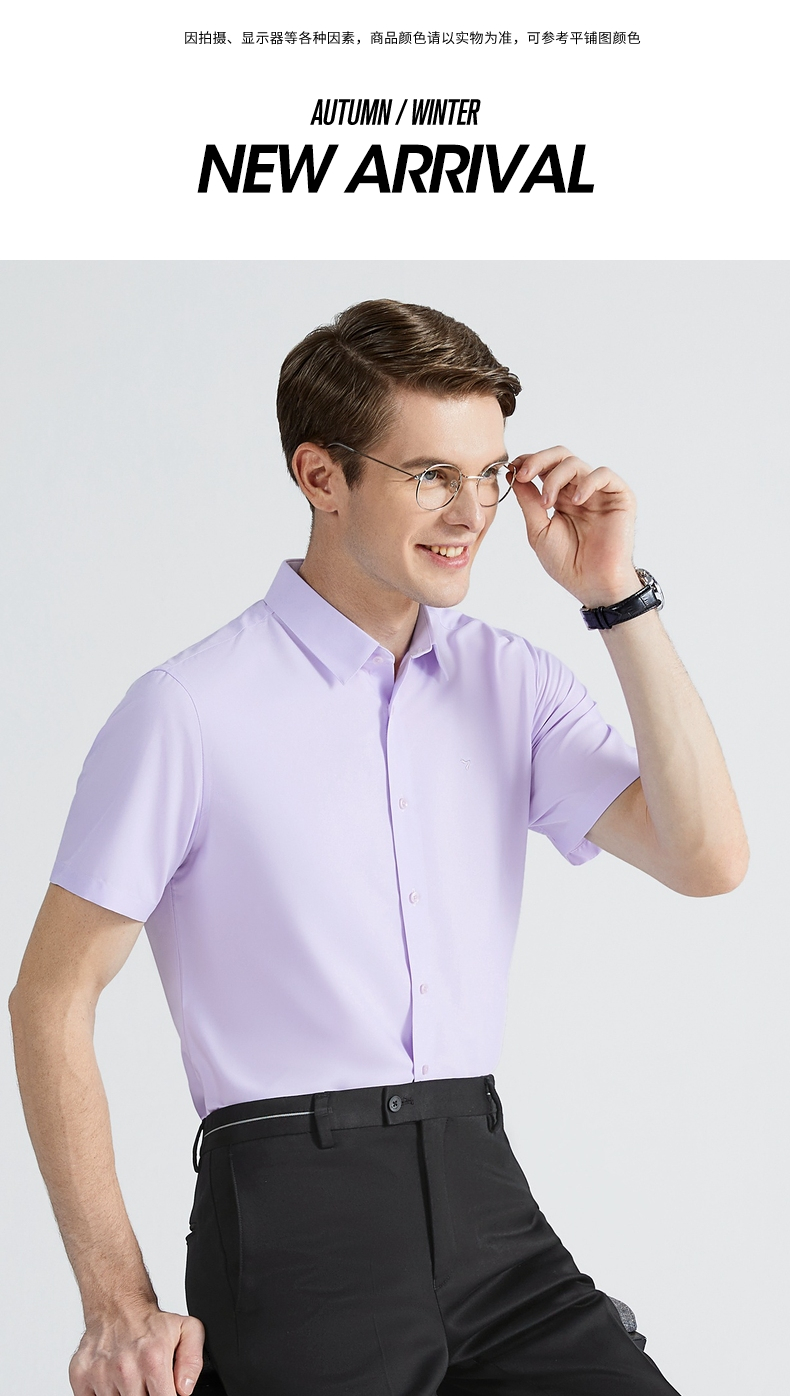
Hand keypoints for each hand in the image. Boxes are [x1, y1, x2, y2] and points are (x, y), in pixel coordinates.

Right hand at [69, 1302, 203, 1395]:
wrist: (116, 1303)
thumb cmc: (151, 1322)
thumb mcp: (187, 1330)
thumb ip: (193, 1361)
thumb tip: (184, 1389)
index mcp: (153, 1359)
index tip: (163, 1390)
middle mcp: (125, 1369)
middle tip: (147, 1383)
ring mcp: (100, 1374)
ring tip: (130, 1379)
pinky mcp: (80, 1377)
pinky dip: (103, 1395)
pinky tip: (112, 1382)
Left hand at [510, 446, 640, 606]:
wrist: (593, 584)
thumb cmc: (567, 563)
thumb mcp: (538, 530)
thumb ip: (528, 501)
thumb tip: (513, 475)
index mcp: (560, 497)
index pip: (544, 467)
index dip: (528, 462)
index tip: (512, 469)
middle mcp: (579, 490)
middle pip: (560, 456)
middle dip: (538, 460)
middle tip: (523, 473)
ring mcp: (598, 492)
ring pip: (576, 463)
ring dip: (555, 477)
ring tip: (548, 503)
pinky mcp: (619, 496)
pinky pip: (604, 474)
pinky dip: (586, 482)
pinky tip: (575, 501)